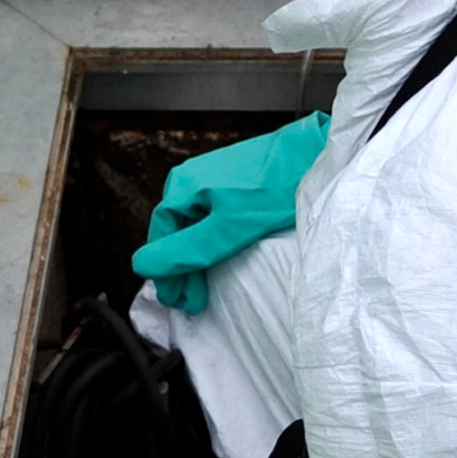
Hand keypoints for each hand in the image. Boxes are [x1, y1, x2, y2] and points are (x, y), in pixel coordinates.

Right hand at [132, 111, 329, 313]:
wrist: (314, 155)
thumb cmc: (275, 189)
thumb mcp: (227, 229)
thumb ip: (185, 250)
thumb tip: (142, 266)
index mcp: (182, 186)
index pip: (160, 236)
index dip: (165, 271)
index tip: (173, 299)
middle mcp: (192, 179)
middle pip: (176, 231)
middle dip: (181, 270)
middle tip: (189, 302)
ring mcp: (213, 179)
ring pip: (194, 227)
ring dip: (196, 259)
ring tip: (202, 289)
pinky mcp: (234, 183)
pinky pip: (212, 219)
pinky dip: (212, 243)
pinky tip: (219, 258)